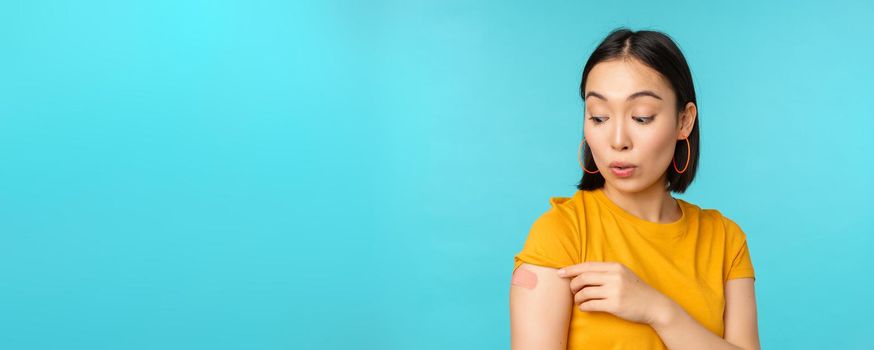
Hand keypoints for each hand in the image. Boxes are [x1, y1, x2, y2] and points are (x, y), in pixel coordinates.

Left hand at [557, 262, 673, 325]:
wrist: (654, 305)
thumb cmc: (636, 290)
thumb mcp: (623, 274)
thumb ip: (606, 271)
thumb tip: (582, 272)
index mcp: (615, 267)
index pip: (587, 266)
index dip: (571, 269)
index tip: (560, 272)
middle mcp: (614, 277)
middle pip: (584, 277)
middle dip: (573, 284)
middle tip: (571, 290)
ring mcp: (615, 291)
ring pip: (585, 292)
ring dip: (577, 297)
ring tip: (578, 300)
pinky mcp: (615, 305)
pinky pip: (591, 305)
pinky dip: (584, 307)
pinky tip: (584, 308)